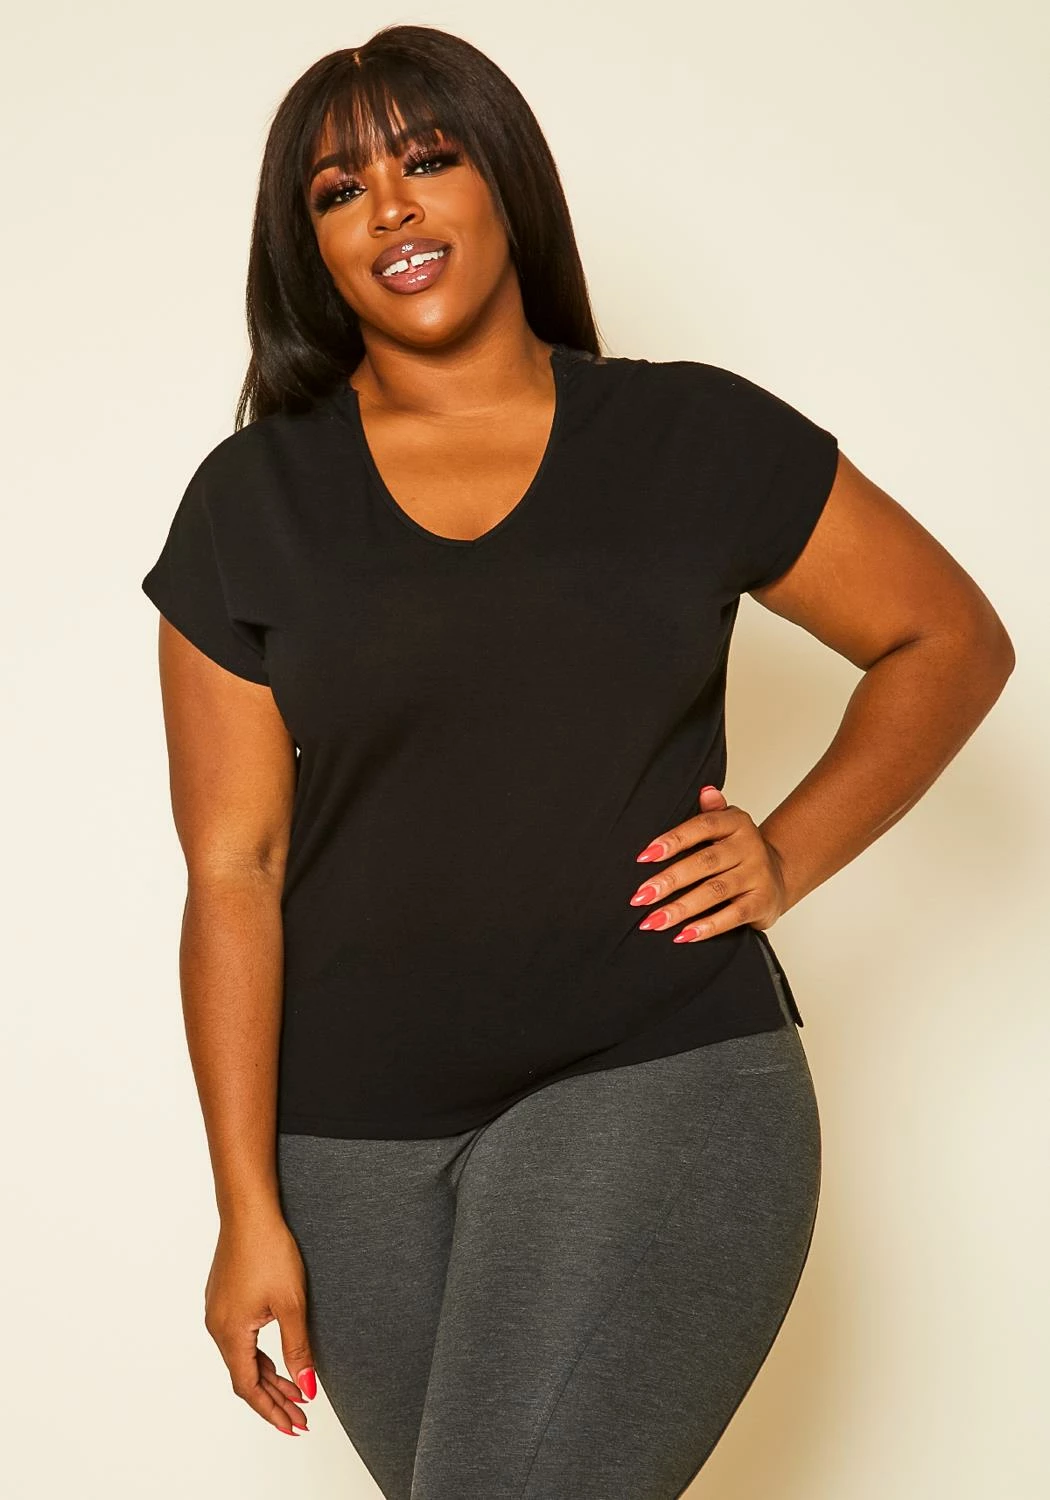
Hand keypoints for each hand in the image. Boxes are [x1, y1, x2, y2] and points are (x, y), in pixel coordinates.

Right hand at [204, 1207, 317, 1436]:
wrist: (248, 1211)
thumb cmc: (269, 1251)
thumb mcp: (291, 1304)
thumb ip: (298, 1349)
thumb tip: (307, 1387)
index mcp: (230, 1333)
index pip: (249, 1388)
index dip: (272, 1410)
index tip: (293, 1426)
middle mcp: (217, 1326)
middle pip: (245, 1376)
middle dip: (273, 1399)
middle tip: (300, 1417)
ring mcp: (217, 1310)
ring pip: (242, 1357)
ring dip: (268, 1377)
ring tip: (295, 1392)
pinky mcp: (223, 1297)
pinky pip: (239, 1338)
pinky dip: (259, 1355)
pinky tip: (277, 1358)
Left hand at [629, 783, 787, 942]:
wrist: (779, 876)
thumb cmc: (738, 851)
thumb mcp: (727, 826)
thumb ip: (711, 811)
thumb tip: (704, 791)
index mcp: (736, 823)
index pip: (702, 827)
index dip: (673, 840)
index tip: (643, 856)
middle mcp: (749, 847)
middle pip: (704, 863)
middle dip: (669, 881)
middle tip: (640, 897)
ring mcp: (757, 875)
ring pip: (714, 891)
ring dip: (681, 908)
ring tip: (653, 921)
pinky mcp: (762, 903)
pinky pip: (732, 916)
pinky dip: (707, 927)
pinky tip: (682, 935)